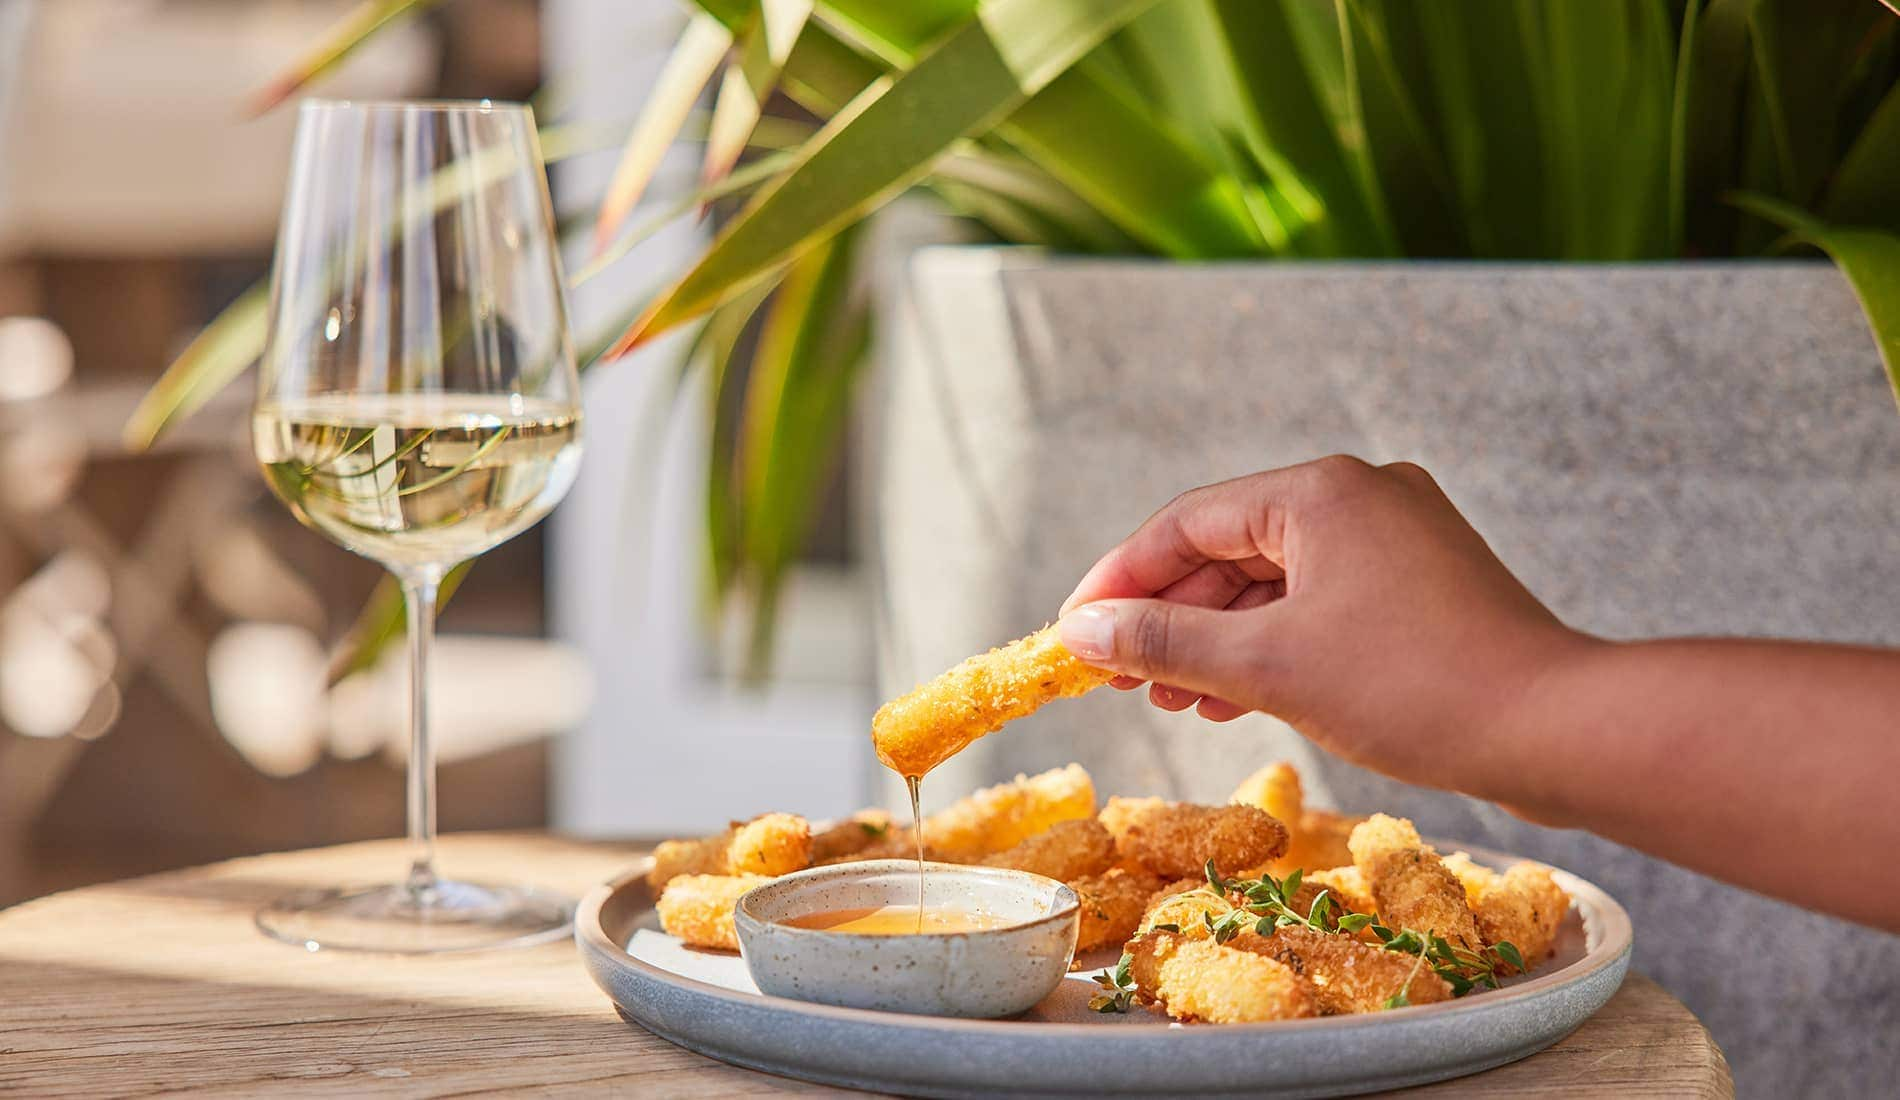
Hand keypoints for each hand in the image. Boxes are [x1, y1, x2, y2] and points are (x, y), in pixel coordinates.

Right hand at [1057, 456, 1590, 803]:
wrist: (1557, 730)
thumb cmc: (1415, 688)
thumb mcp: (1269, 666)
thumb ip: (1165, 641)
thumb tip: (1080, 631)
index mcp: (1320, 490)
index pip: (1185, 523)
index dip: (1118, 581)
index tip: (1072, 634)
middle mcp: (1359, 495)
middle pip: (1228, 548)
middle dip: (1168, 616)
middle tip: (1119, 677)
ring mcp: (1397, 539)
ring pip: (1274, 581)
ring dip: (1216, 637)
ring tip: (1171, 698)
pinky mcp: (1421, 586)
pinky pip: (1319, 603)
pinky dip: (1271, 645)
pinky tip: (1236, 696)